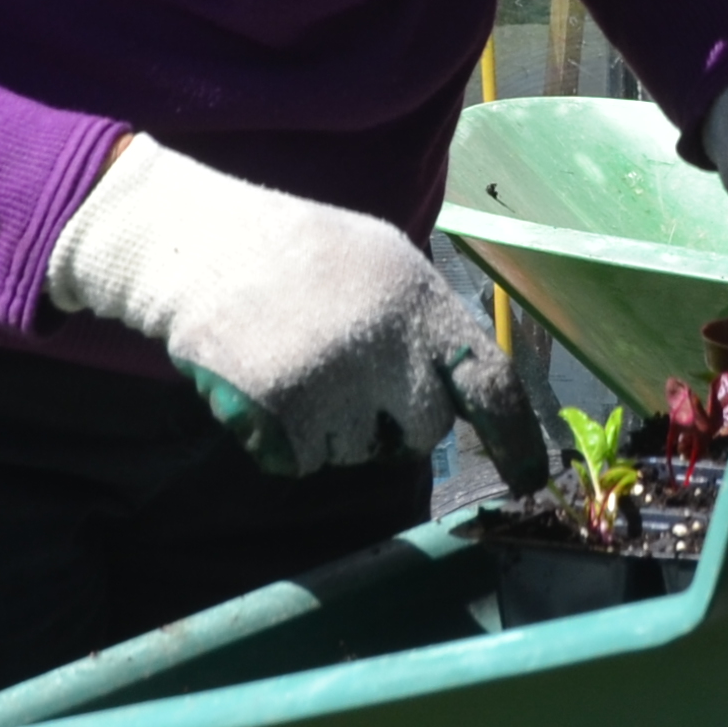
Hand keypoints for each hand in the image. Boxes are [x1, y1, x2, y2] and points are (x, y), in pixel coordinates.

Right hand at [46, 135, 546, 490]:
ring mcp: (332, 384)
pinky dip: (284, 439)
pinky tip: (264, 381)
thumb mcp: (383, 261)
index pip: (490, 383)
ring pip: (358, 452)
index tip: (529, 480)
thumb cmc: (299, 253)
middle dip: (393, 419)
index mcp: (422, 301)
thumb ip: (425, 323)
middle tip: (347, 371)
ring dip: (331, 426)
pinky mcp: (280, 415)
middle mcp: (386, 347)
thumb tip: (465, 392)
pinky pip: (302, 461)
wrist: (197, 246)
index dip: (516, 439)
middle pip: (422, 432)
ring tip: (295, 359)